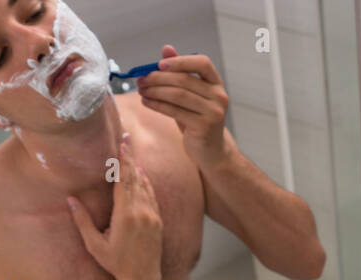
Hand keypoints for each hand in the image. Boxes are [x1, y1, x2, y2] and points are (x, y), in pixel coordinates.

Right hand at [65, 132, 162, 279]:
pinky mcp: (158, 221)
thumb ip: (82, 221)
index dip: (122, 161)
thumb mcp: (95, 244)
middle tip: (126, 139)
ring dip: (138, 169)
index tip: (121, 145)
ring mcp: (153, 216)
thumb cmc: (115, 264)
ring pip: (146, 186)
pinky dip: (146, 183)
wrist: (143, 279)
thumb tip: (70, 199)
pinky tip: (142, 176)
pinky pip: (152, 196)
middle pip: (136, 178)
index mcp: (126, 215)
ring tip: (131, 153)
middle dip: (130, 158)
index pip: (124, 181)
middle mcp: (142, 212)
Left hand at [138, 45, 230, 167]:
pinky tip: (146, 102)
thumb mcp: (190, 94)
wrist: (210, 150)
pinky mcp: (203, 127)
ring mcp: (213, 112)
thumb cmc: (197, 119)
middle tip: (141, 79)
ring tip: (141, 90)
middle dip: (158, 78)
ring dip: (155, 91)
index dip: (180, 61)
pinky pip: (175, 111)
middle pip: (184, 80)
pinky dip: (157, 105)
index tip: (159, 64)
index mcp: (216, 84)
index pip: (203, 63)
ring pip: (178, 95)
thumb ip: (180, 72)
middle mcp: (219, 96)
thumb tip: (166, 48)